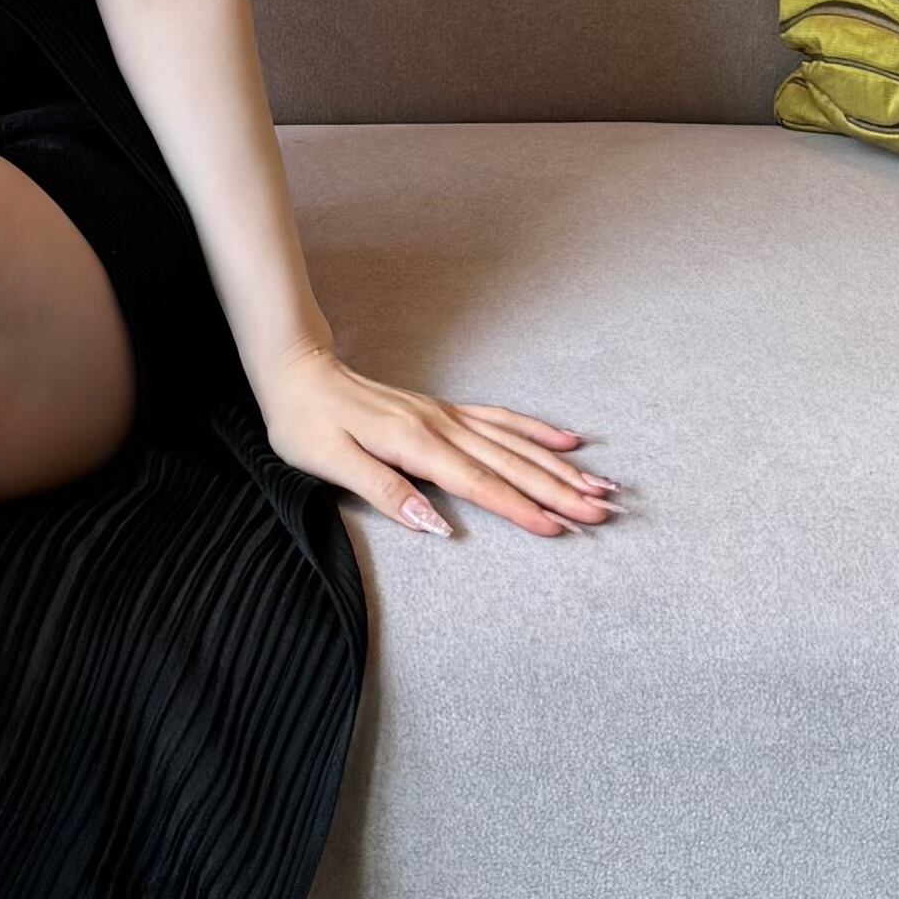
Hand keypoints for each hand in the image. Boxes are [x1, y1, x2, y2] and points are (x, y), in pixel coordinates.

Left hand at [249, 344, 616, 547]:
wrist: (295, 370)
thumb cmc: (304, 422)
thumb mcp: (330, 462)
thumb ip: (385, 491)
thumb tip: (436, 526)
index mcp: (415, 444)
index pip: (479, 484)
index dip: (521, 509)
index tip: (560, 528)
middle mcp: (439, 426)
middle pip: (510, 464)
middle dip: (559, 490)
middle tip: (604, 512)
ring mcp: (444, 415)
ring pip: (514, 444)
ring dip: (559, 466)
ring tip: (601, 484)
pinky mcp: (442, 411)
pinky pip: (499, 420)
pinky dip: (534, 431)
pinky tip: (566, 440)